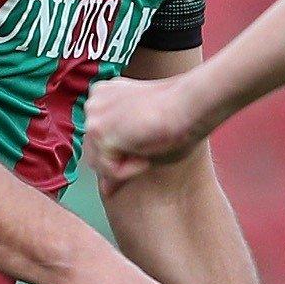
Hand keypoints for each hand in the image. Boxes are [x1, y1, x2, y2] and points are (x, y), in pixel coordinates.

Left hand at [86, 75, 209, 192]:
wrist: (190, 105)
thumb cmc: (180, 118)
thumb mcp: (144, 139)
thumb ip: (121, 157)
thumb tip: (105, 190)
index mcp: (105, 93)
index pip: (100, 137)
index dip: (122, 151)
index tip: (146, 145)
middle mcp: (94, 100)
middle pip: (94, 151)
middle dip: (119, 160)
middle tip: (149, 149)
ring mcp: (94, 115)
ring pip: (99, 163)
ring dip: (127, 165)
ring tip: (151, 147)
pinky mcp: (99, 131)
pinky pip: (109, 170)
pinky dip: (131, 170)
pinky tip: (147, 152)